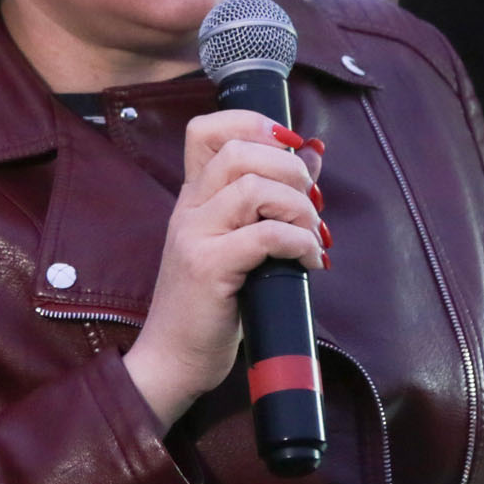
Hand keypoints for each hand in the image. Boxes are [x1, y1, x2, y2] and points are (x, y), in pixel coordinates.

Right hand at [123, 110, 325, 430]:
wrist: (172, 361)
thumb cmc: (210, 307)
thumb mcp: (237, 245)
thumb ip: (268, 201)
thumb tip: (311, 155)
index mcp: (193, 199)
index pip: (206, 130)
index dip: (252, 123)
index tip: (288, 143)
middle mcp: (189, 210)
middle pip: (238, 150)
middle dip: (289, 167)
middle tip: (310, 201)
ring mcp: (195, 237)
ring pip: (253, 187)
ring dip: (299, 207)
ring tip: (311, 235)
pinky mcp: (209, 269)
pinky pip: (266, 235)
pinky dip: (299, 242)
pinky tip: (309, 261)